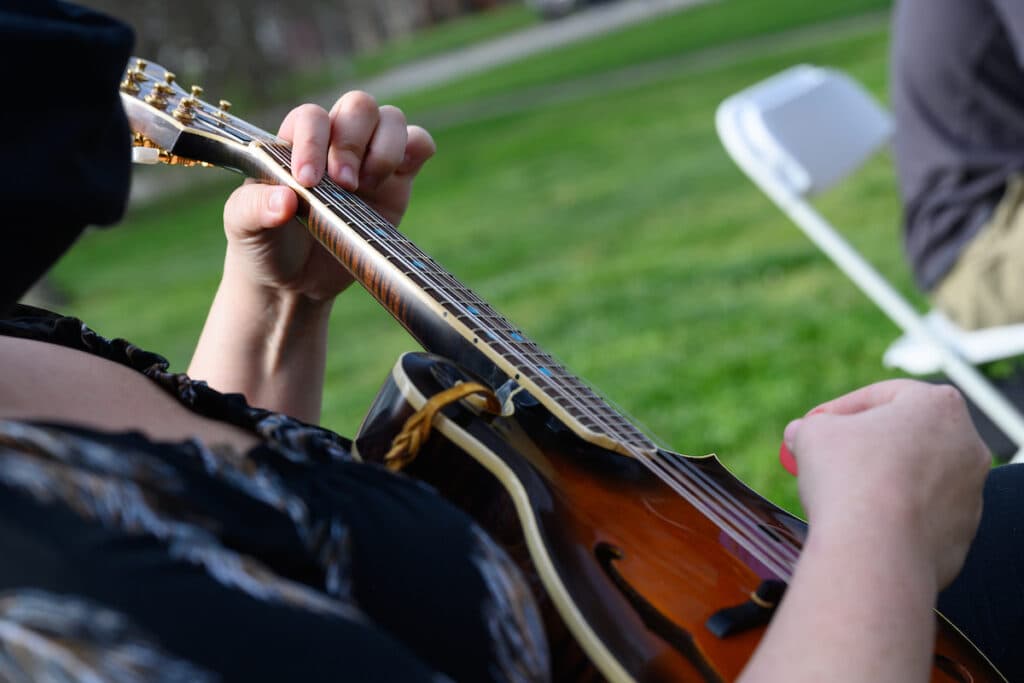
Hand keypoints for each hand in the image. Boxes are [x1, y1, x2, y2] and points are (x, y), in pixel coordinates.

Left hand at [221, 91, 436, 302]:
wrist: (294, 281)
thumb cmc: (264, 243)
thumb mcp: (244, 227)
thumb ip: (255, 209)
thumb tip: (284, 200)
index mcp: (295, 143)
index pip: (312, 118)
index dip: (313, 142)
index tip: (307, 182)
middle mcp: (335, 143)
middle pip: (358, 106)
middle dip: (353, 142)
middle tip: (345, 185)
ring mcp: (369, 159)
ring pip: (391, 119)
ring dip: (385, 148)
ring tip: (367, 187)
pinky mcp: (398, 181)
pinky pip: (419, 144)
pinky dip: (418, 148)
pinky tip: (398, 175)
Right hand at [783, 380, 988, 589]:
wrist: (876, 554)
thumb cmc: (850, 480)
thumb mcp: (813, 433)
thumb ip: (812, 426)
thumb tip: (803, 433)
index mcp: (938, 406)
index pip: (883, 395)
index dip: (840, 409)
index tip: (814, 424)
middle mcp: (966, 445)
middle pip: (905, 435)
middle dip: (864, 444)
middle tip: (826, 456)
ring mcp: (969, 493)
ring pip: (916, 477)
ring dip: (881, 480)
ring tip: (840, 494)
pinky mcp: (962, 535)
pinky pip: (920, 516)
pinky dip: (893, 516)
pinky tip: (861, 524)